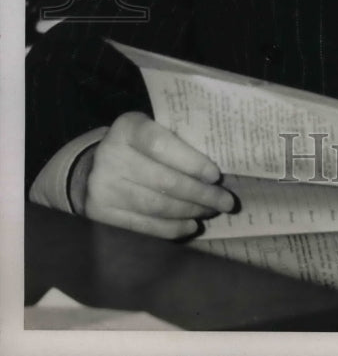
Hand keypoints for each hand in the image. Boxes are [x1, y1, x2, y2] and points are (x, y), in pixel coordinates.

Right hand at [81, 111, 234, 238]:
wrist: (94, 166)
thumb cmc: (139, 145)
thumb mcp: (154, 129)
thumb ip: (178, 141)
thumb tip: (214, 172)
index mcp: (128, 128)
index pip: (162, 145)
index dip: (192, 162)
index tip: (216, 176)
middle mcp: (110, 156)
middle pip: (164, 181)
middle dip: (200, 194)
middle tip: (226, 201)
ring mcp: (102, 187)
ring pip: (156, 206)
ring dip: (190, 211)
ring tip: (211, 211)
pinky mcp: (101, 213)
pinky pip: (144, 225)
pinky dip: (172, 228)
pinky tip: (191, 225)